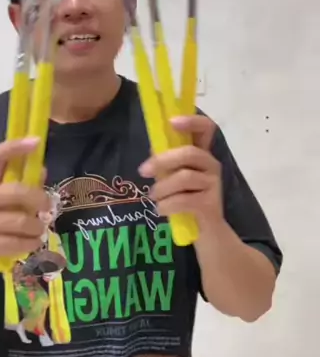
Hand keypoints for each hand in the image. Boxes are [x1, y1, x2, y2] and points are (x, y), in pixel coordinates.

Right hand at [0, 138, 48, 278]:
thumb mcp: (7, 203)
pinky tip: (32, 243)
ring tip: (40, 230)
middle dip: (39, 199)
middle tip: (48, 208)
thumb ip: (24, 186)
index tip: (36, 141)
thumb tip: (42, 167)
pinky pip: (14, 242)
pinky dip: (29, 243)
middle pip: (15, 190)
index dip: (15, 147)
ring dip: (36, 227)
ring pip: (19, 220)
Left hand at [138, 115, 223, 231]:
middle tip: (142, 171)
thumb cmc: (186, 202)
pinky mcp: (211, 205)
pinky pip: (184, 200)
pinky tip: (160, 210)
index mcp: (201, 155)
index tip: (171, 122)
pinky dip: (166, 205)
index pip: (206, 128)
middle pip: (190, 153)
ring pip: (184, 177)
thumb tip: (152, 149)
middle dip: (162, 161)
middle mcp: (212, 166)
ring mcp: (213, 185)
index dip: (192, 121)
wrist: (206, 235)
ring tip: (153, 197)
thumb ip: (166, 164)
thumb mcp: (173, 179)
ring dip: (162, 188)